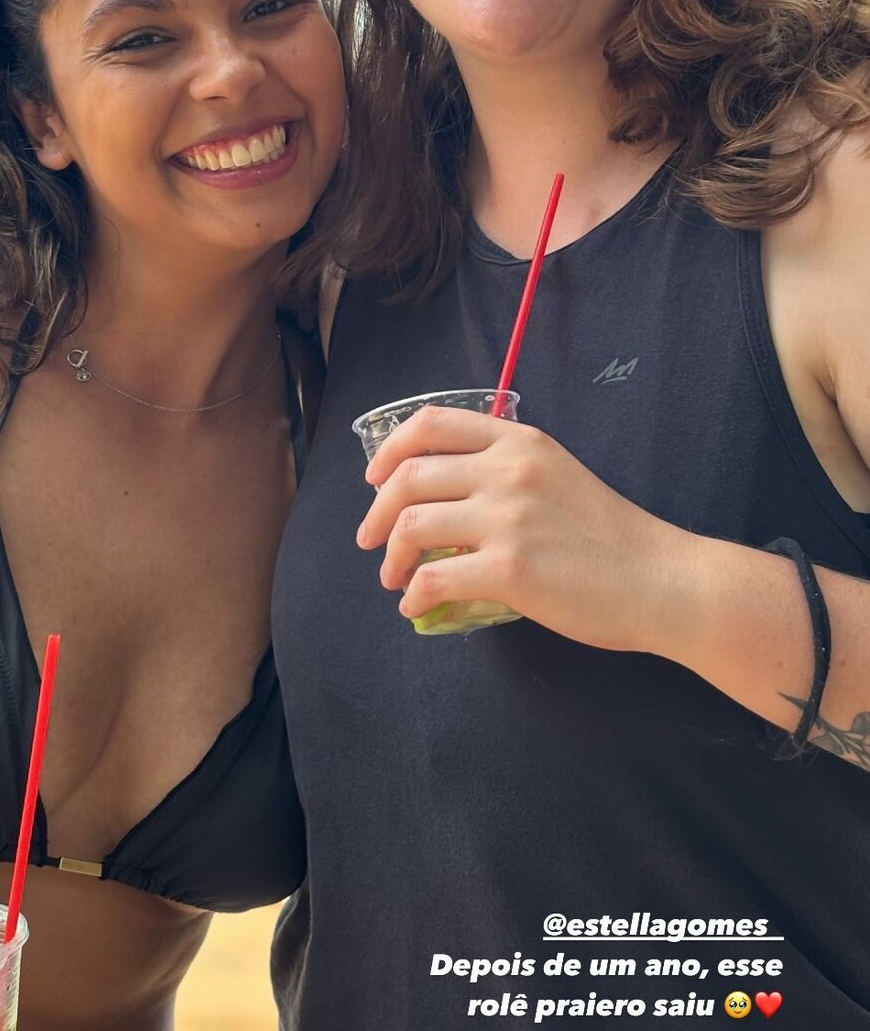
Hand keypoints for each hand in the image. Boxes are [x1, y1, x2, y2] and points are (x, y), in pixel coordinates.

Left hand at [356, 405, 698, 654]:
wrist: (660, 579)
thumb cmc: (612, 535)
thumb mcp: (558, 474)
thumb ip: (507, 470)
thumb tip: (446, 496)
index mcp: (519, 442)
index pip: (430, 424)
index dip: (390, 450)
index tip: (375, 479)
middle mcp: (508, 471)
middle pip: (409, 478)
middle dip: (378, 513)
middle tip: (371, 541)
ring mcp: (508, 519)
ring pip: (413, 527)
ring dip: (391, 557)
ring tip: (394, 579)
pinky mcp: (510, 569)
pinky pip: (434, 580)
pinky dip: (413, 595)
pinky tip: (416, 606)